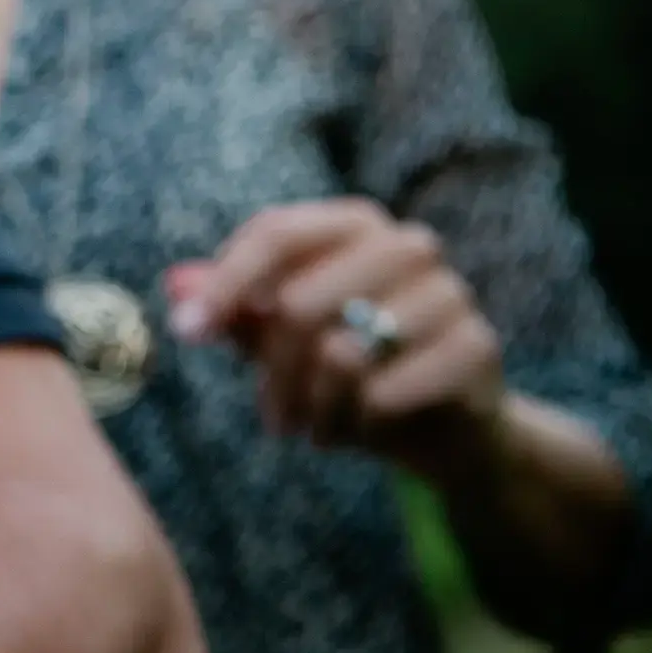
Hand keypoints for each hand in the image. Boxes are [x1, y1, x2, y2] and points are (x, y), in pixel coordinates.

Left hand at [169, 196, 506, 479]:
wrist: (443, 427)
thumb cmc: (351, 370)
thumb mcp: (283, 340)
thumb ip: (234, 310)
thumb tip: (175, 286)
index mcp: (352, 224)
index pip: (274, 234)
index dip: (225, 284)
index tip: (186, 334)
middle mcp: (405, 244)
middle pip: (299, 302)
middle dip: (272, 372)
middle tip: (272, 417)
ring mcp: (449, 291)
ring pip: (342, 352)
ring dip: (315, 406)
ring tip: (316, 428)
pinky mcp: (476, 346)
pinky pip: (386, 390)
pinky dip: (360, 421)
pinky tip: (364, 428)